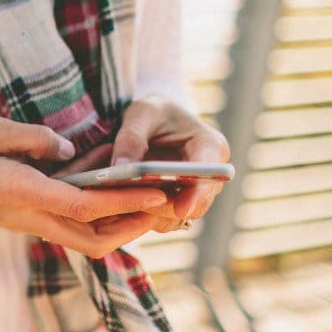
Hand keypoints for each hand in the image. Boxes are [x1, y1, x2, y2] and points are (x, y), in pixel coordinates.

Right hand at [0, 116, 169, 257]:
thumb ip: (33, 138)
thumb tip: (70, 147)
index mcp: (20, 192)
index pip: (84, 203)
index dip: (125, 199)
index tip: (157, 191)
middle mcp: (26, 215)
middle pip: (92, 238)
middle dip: (131, 227)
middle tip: (160, 203)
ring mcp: (22, 222)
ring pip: (82, 238)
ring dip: (115, 224)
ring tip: (141, 195)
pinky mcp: (19, 219)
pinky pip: (66, 225)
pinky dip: (92, 214)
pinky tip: (101, 184)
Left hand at [110, 94, 231, 232]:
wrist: (156, 120)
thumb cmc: (153, 112)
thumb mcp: (140, 114)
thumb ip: (130, 139)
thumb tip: (120, 167)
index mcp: (210, 145)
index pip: (209, 173)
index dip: (197, 193)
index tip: (180, 208)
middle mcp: (211, 174)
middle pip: (196, 203)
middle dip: (165, 207)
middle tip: (134, 205)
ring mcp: (198, 192)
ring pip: (180, 216)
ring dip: (153, 214)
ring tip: (125, 204)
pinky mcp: (181, 203)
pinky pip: (166, 219)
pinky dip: (147, 217)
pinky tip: (125, 207)